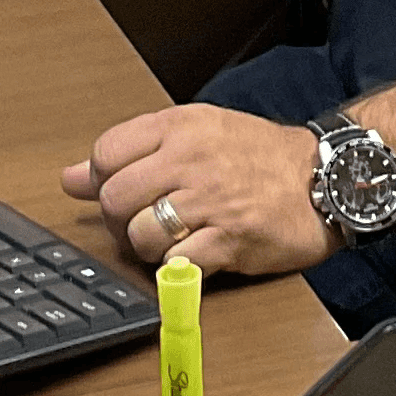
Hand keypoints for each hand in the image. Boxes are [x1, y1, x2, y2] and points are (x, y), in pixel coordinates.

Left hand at [61, 103, 336, 278]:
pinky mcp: (229, 240)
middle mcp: (193, 158)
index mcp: (183, 125)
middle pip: (116, 198)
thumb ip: (134, 152)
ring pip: (139, 235)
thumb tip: (71, 178)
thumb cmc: (260, 157)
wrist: (325, 177)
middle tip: (143, 223)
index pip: (107, 152)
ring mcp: (211, 200)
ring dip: (147, 248)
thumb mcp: (198, 134)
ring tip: (172, 240)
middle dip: (120, 221)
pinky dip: (176, 270)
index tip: (124, 191)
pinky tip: (194, 256)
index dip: (104, 180)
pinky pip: (175, 265)